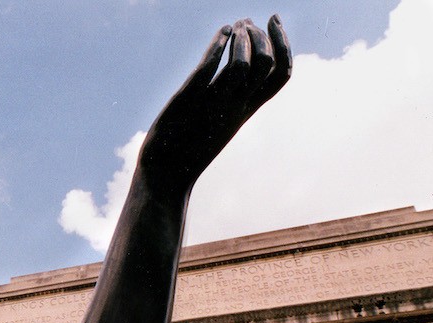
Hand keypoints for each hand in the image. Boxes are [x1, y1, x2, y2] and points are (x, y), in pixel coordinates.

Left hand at [138, 16, 290, 193]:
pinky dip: (218, 46)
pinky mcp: (188, 100)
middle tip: (246, 22)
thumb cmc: (187, 149)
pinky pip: (208, 70)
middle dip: (262, 35)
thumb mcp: (216, 121)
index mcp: (244, 111)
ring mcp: (213, 103)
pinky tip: (221, 32)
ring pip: (243, 65)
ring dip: (242, 38)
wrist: (165, 176)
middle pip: (267, 65)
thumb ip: (226, 98)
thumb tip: (229, 73)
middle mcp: (234, 106)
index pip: (281, 75)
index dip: (285, 45)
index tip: (274, 19)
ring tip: (233, 26)